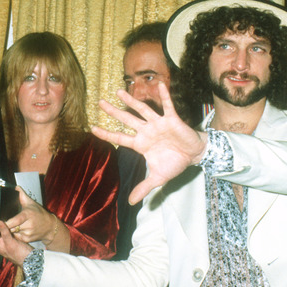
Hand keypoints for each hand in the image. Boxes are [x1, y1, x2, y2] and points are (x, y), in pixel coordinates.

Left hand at [5, 187, 56, 244]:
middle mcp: (28, 225)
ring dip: (6, 230)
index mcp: (28, 214)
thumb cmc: (40, 214)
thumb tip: (16, 187)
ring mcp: (28, 233)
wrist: (50, 227)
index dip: (6, 222)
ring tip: (0, 227)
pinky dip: (12, 235)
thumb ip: (22, 195)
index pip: (16, 220)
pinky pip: (15, 237)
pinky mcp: (27, 239)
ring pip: (12, 233)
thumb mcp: (31, 203)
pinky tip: (11, 231)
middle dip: (2, 226)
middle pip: (11, 227)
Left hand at [91, 82, 207, 203]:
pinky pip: (167, 105)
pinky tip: (160, 84)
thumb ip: (144, 188)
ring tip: (119, 91)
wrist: (194, 155)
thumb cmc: (175, 164)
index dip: (106, 134)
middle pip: (126, 119)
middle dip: (113, 111)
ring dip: (131, 100)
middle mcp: (146, 131)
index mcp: (140, 144)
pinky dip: (164, 95)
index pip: (119, 138)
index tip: (92, 128)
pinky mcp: (172, 119)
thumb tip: (131, 202)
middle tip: (100, 102)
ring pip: (142, 109)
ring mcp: (158, 124)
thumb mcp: (158, 178)